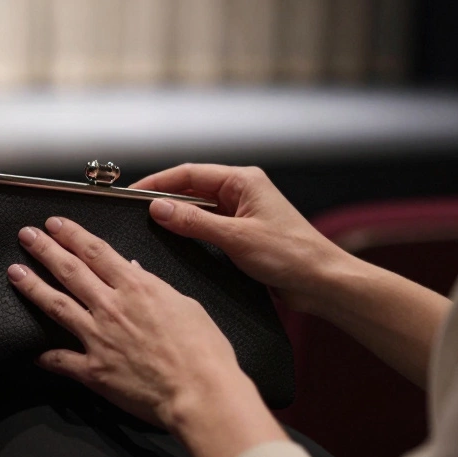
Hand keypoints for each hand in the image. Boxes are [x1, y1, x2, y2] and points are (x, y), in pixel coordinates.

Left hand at [6, 216, 262, 430]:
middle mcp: (111, 307)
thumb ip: (156, 287)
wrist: (201, 392)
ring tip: (14, 272)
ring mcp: (98, 338)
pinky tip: (31, 350)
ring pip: (57, 305)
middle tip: (26, 235)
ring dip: (33, 286)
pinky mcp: (93, 370)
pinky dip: (45, 355)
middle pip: (69, 270)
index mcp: (136, 287)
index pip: (96, 251)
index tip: (55, 223)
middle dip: (45, 249)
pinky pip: (61, 360)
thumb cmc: (204, 351)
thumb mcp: (186, 305)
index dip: (72, 234)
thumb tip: (136, 271)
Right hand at [131, 164, 352, 313]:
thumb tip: (158, 208)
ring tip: (150, 228)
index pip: (190, 174)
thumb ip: (194, 221)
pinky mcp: (244, 235)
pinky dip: (192, 233)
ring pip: (199, 210)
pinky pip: (209, 228)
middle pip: (192, 190)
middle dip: (165, 200)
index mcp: (243, 181)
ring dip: (179, 219)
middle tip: (136, 213)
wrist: (323, 283)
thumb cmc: (291, 255)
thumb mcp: (236, 238)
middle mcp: (242, 192)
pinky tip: (177, 244)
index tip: (134, 193)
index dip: (159, 182)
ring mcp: (243, 214)